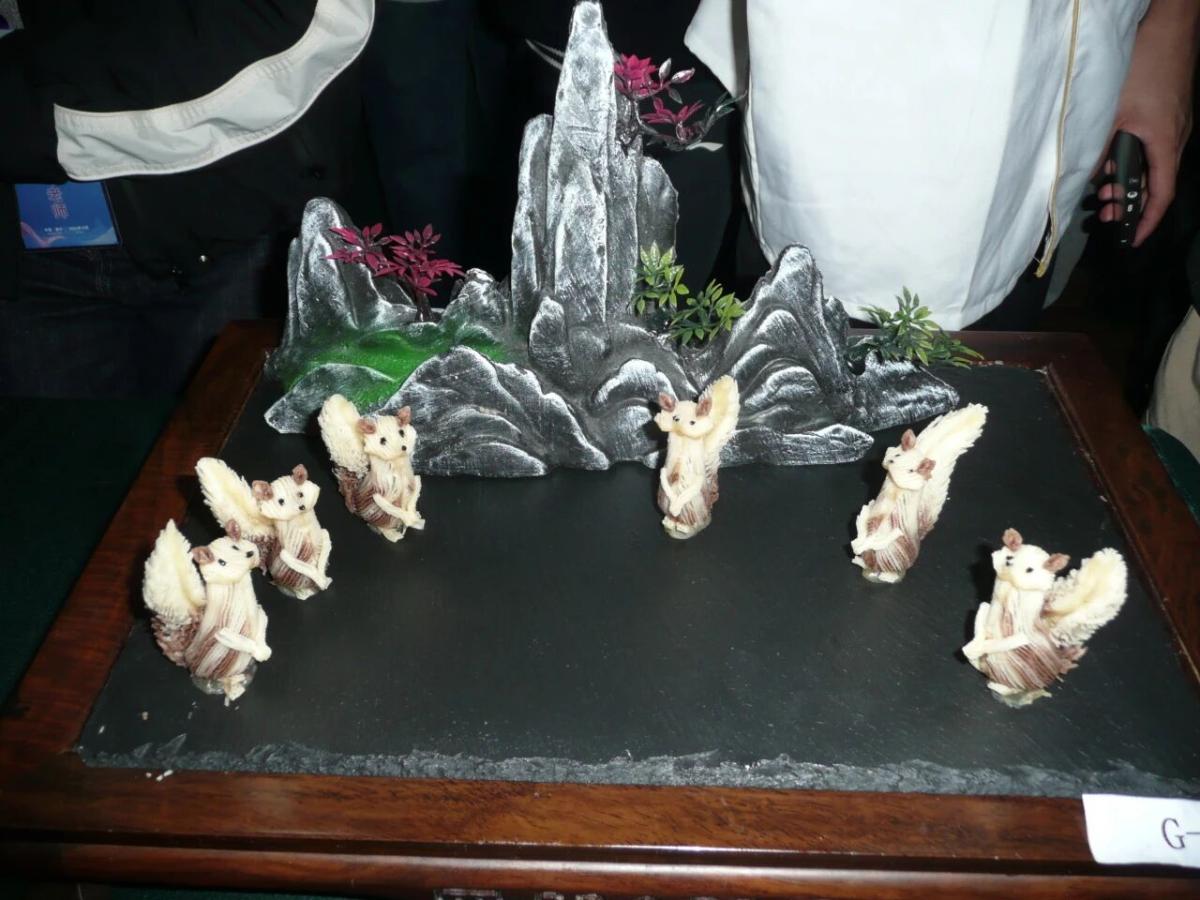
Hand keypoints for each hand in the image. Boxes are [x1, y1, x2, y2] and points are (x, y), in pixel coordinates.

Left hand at [1098, 0, 1198, 245]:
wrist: (1168, 23)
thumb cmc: (1141, 65)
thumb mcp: (1112, 113)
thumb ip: (1099, 148)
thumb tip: (1088, 178)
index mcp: (1165, 142)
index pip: (1160, 194)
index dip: (1147, 221)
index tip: (1132, 238)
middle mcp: (1175, 136)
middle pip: (1155, 182)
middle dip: (1130, 202)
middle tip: (1104, 211)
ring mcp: (1174, 122)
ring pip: (1152, 163)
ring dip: (1129, 179)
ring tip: (1103, 188)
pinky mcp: (1168, 110)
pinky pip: (1152, 145)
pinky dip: (1133, 159)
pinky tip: (1111, 157)